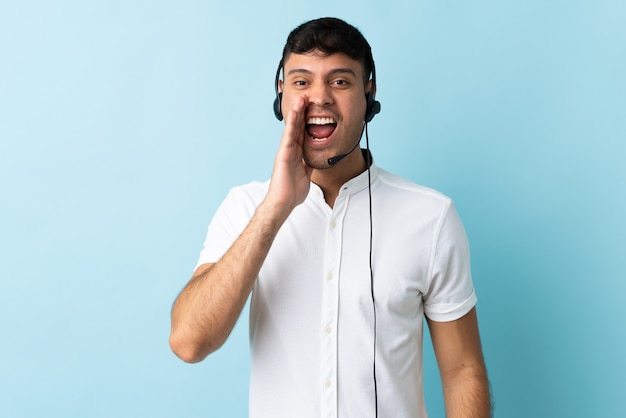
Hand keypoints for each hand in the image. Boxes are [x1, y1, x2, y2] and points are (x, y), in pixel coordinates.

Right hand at [265, 94, 312, 216]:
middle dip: (302, 111)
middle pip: (298, 127)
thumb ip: (309, 164)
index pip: (303, 133)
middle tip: (307, 96)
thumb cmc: (292, 191)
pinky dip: (292, 123)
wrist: (284, 202)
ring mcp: (286, 151)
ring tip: (301, 98)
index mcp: (296, 154)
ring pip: (293, 128)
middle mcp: (290, 150)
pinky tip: (294, 112)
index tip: (312, 107)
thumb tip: (314, 159)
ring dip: (297, 112)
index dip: (307, 120)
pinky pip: (289, 136)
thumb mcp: (306, 174)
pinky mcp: (283, 154)